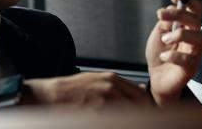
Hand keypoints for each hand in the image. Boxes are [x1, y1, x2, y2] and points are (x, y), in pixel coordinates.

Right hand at [0, 72, 149, 109]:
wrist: (49, 96)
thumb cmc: (72, 89)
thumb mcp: (97, 81)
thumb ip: (118, 86)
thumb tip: (140, 90)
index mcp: (112, 80)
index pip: (142, 95)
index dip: (149, 108)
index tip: (152, 116)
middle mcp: (111, 89)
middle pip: (140, 106)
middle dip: (145, 115)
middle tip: (147, 120)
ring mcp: (103, 103)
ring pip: (130, 114)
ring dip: (133, 119)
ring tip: (129, 120)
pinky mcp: (95, 115)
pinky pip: (115, 118)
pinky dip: (120, 121)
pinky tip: (113, 121)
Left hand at [145, 0, 201, 105]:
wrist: (156, 77)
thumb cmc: (160, 52)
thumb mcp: (159, 32)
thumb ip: (165, 21)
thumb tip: (170, 9)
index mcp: (188, 26)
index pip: (195, 9)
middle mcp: (194, 37)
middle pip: (194, 20)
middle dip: (177, 14)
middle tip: (160, 15)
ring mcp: (194, 52)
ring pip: (197, 37)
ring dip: (178, 34)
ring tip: (164, 39)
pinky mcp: (190, 68)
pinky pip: (187, 59)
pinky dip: (173, 55)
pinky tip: (164, 56)